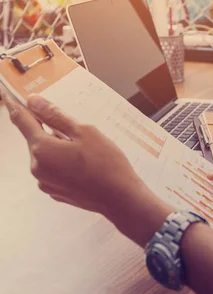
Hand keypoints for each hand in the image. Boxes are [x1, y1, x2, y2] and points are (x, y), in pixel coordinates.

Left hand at [3, 91, 170, 243]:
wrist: (120, 198)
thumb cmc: (106, 164)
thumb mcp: (85, 132)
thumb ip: (55, 116)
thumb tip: (33, 102)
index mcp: (42, 148)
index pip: (21, 120)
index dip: (15, 105)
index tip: (7, 94)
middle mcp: (37, 167)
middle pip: (37, 139)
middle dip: (52, 132)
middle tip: (79, 135)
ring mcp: (45, 182)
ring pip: (46, 156)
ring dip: (59, 149)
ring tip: (87, 154)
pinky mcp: (54, 192)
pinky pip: (53, 170)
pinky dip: (64, 164)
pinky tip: (84, 167)